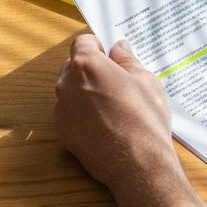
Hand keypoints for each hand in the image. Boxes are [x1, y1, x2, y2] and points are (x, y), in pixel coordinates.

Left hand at [54, 34, 177, 193]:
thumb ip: (127, 60)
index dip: (98, 47)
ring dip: (85, 93)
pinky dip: (82, 115)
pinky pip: (70, 114)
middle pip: (73, 66)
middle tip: (115, 82)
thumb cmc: (144, 119)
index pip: (83, 42)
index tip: (110, 56)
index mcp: (86, 64)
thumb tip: (119, 48)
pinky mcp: (62, 132)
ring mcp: (61, 110)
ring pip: (70, 91)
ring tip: (112, 107)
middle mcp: (66, 84)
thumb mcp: (145, 81)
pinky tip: (105, 125)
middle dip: (90, 69)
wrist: (138, 164)